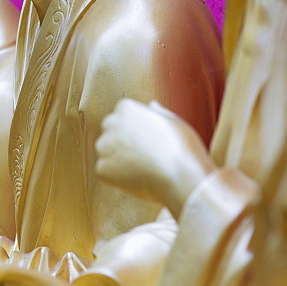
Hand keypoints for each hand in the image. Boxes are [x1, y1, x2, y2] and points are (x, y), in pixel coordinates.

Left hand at [96, 99, 215, 217]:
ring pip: (107, 153)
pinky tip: (137, 179)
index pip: (121, 116)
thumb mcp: (175, 123)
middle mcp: (110, 123)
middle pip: (110, 132)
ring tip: (143, 168)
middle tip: (145, 156)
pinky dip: (117, 178)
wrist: (182, 180)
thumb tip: (151, 105)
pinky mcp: (102, 168)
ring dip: (118, 160)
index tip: (149, 140)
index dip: (136, 130)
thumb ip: (158, 112)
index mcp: (126, 107)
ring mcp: (104, 146)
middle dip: (122, 142)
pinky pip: (106, 172)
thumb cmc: (184, 150)